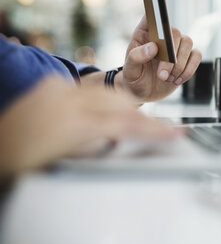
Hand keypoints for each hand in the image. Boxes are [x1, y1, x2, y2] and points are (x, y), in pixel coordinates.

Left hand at [0, 76, 180, 175]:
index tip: (176, 132)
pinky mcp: (52, 84)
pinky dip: (101, 100)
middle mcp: (70, 99)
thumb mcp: (65, 160)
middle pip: (123, 103)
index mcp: (76, 123)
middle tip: (159, 128)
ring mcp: (60, 88)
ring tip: (133, 121)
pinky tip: (102, 111)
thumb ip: (97, 144)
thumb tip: (114, 138)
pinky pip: (88, 88)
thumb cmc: (20, 160)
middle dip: (143, 117)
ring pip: (108, 92)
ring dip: (123, 106)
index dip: (157, 129)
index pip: (128, 124)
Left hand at [121, 16, 201, 101]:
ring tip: (167, 78)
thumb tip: (153, 47)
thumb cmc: (135, 78)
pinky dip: (188, 70)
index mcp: (144, 33)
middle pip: (174, 31)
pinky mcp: (188, 57)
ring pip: (188, 42)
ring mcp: (176, 45)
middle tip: (161, 75)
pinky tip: (177, 80)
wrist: (145, 92)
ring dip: (179, 65)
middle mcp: (163, 35)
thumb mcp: (130, 70)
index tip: (159, 25)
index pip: (152, 16)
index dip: (157, 13)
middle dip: (170, 55)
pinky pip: (196, 56)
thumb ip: (136, 57)